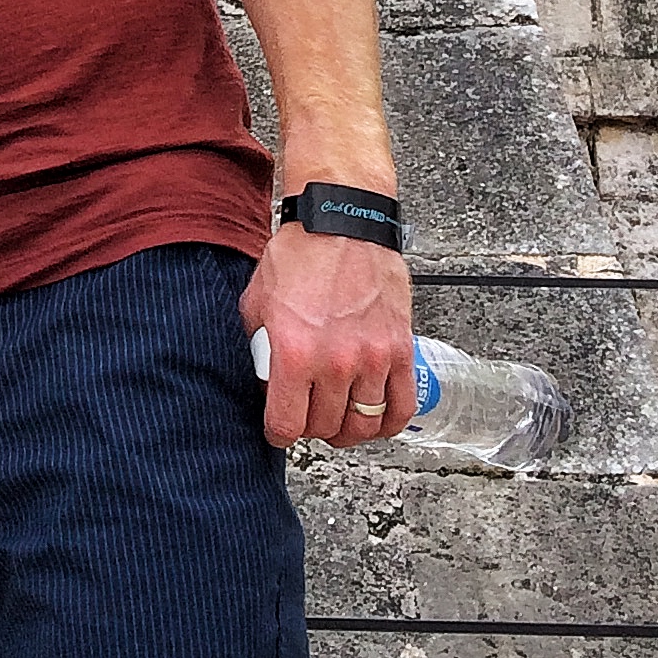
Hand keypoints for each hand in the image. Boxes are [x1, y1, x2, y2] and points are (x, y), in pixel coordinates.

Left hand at [242, 219, 415, 447]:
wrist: (342, 225)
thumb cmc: (299, 256)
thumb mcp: (256, 302)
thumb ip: (259, 346)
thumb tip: (264, 377)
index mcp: (295, 353)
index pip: (287, 424)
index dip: (278, 433)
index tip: (278, 428)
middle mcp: (336, 363)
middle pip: (324, 427)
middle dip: (310, 427)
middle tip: (307, 414)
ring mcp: (373, 359)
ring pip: (362, 424)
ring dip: (347, 429)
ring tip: (338, 419)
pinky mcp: (400, 351)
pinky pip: (401, 408)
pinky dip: (387, 423)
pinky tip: (373, 418)